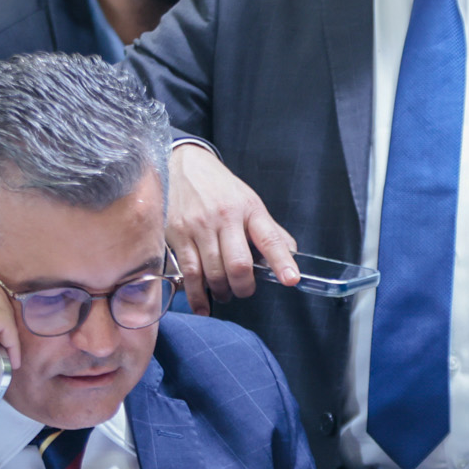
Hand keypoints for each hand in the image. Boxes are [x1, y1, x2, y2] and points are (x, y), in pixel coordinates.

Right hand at [166, 142, 297, 314]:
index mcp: (249, 209)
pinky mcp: (177, 235)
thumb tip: (291, 254)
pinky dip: (196, 295)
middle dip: (244, 287)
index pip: (270, 239)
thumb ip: (268, 230)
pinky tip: (202, 304)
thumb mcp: (249, 201)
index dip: (282, 262)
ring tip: (223, 294)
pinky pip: (189, 272)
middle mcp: (224, 217)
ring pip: (213, 273)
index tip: (291, 279)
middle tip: (243, 290)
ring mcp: (198, 227)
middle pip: (238, 264)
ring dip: (221, 292)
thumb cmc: (219, 187)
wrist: (181, 164)